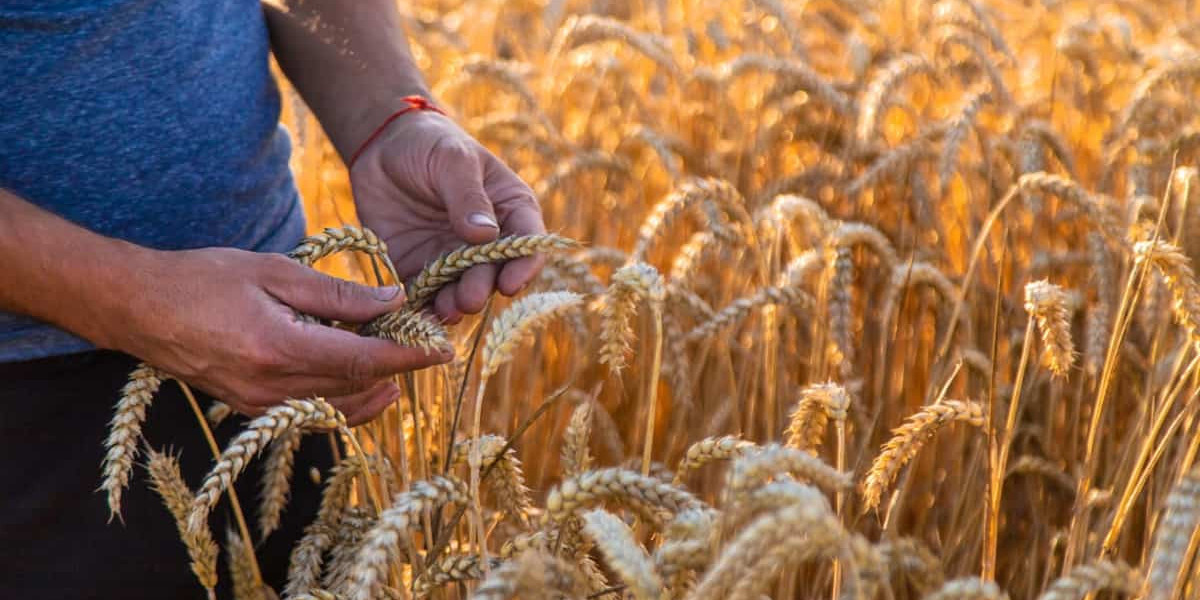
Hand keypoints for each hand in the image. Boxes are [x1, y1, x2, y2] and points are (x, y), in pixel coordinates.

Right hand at [95, 247, 450, 424]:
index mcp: (279, 349)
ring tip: (402, 363)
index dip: (408, 358)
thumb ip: (336, 293)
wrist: (138, 308)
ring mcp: (260, 406)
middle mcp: (271, 387)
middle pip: (356, 387)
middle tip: (425, 345)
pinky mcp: (252, 410)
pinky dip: (345, 399)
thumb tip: (392, 302)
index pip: (363, 361)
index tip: (442, 349)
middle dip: (397, 369)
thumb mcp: (274, 271)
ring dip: (375, 387)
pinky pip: (313, 412)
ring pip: (338, 406)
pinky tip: (362, 380)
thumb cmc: (202, 279)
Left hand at [350, 109, 546, 322]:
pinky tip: (416, 315)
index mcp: (510, 210)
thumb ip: (468, 195)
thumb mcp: (452, 160)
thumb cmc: (430, 144)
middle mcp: (488, 242)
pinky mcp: (420, 269)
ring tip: (445, 310)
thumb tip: (485, 235)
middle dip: (483, 288)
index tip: (510, 284)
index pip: (527, 243)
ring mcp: (454, 258)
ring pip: (462, 290)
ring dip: (456, 303)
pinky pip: (425, 295)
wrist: (383, 147)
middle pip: (494, 273)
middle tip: (468, 298)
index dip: (523, 267)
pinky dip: (423, 307)